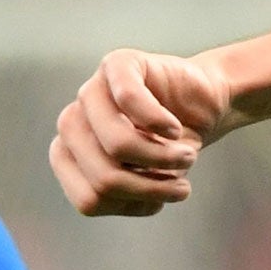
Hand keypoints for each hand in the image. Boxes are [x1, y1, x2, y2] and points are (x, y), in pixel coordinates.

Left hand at [50, 48, 230, 216]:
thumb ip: (121, 192)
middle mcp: (72, 124)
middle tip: (181, 182)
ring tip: (187, 157)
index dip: (130, 205)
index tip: (157, 201)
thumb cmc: (168, 146)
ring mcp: (90, 91)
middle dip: (150, 187)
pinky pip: (129, 98)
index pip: (88, 201)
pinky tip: (175, 129)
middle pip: (103, 178)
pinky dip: (160, 122)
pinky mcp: (116, 64)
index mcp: (69, 157)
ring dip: (162, 158)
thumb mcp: (147, 181)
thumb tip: (112, 187)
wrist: (201, 103)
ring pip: (117, 144)